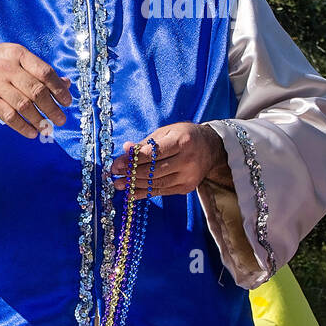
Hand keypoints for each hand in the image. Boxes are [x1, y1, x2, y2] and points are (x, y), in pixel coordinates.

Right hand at [0, 43, 72, 137]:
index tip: (67, 101)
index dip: (58, 88)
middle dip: (52, 108)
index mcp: (18, 55)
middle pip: (36, 91)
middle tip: (61, 119)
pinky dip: (22, 126)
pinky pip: (8, 116)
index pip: (44, 72)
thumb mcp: (16, 57)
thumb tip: (65, 84)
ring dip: (39, 120)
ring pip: (23, 106)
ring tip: (48, 128)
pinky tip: (32, 132)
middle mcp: (7, 68)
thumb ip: (39, 70)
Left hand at [111, 123, 225, 199]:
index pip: (153, 154)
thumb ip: (145, 143)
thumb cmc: (185, 136)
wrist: (212, 148)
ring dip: (134, 185)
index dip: (132, 160)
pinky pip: (161, 192)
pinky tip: (130, 192)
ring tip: (119, 184)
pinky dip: (144, 193)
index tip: (116, 164)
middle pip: (153, 171)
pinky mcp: (187, 188)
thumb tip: (125, 149)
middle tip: (114, 174)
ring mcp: (188, 177)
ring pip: (156, 184)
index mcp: (182, 142)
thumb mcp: (166, 132)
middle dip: (130, 173)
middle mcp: (187, 161)